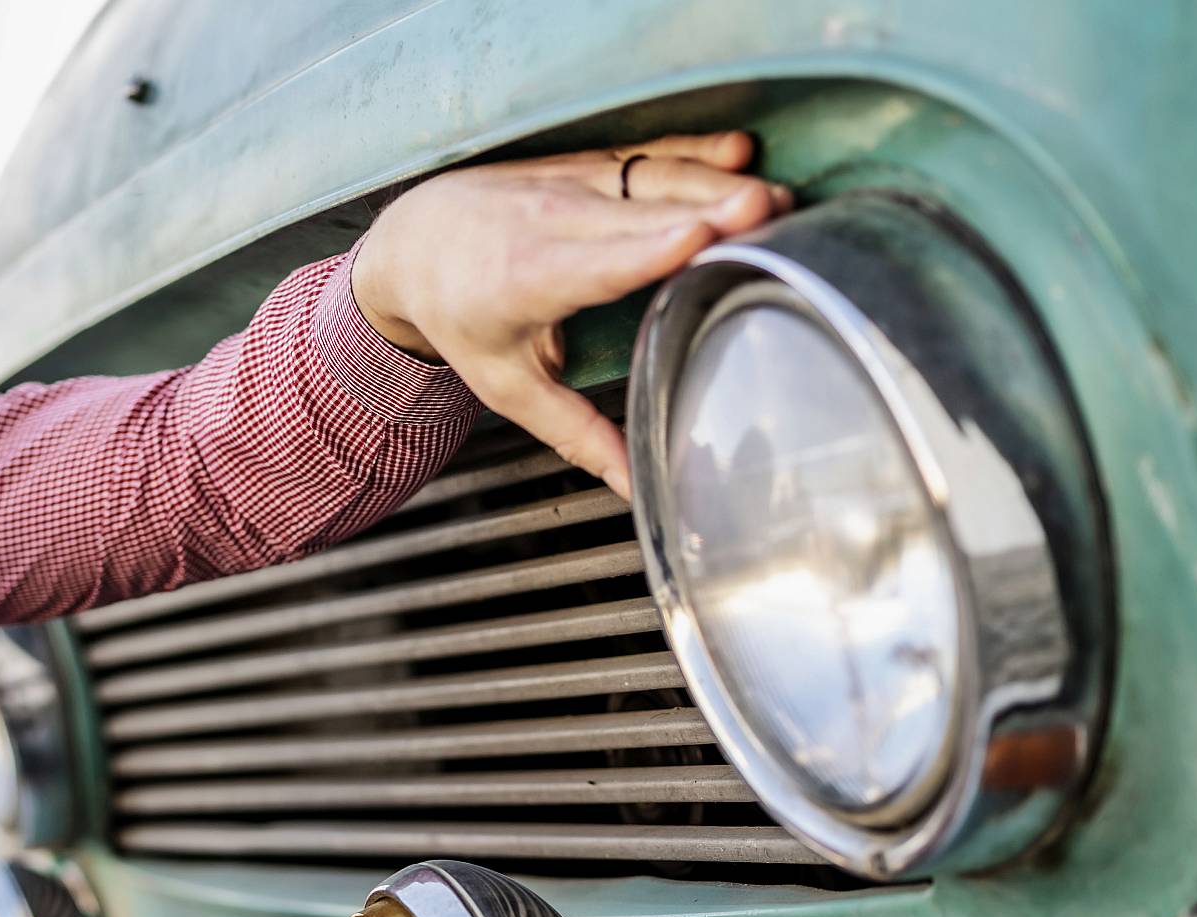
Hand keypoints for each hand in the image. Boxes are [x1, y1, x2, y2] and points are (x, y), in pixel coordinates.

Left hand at [351, 131, 792, 495]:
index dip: (648, 249)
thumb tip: (629, 485)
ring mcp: (571, 184)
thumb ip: (572, 431)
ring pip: (652, 181)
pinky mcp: (588, 164)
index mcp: (528, 280)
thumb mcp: (505, 385)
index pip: (596, 263)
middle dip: (708, 212)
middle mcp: (551, 221)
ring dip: (717, 186)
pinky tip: (741, 150)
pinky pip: (647, 155)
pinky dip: (695, 150)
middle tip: (774, 215)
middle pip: (641, 216)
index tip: (698, 236)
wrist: (417, 239)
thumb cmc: (462, 316)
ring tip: (779, 200)